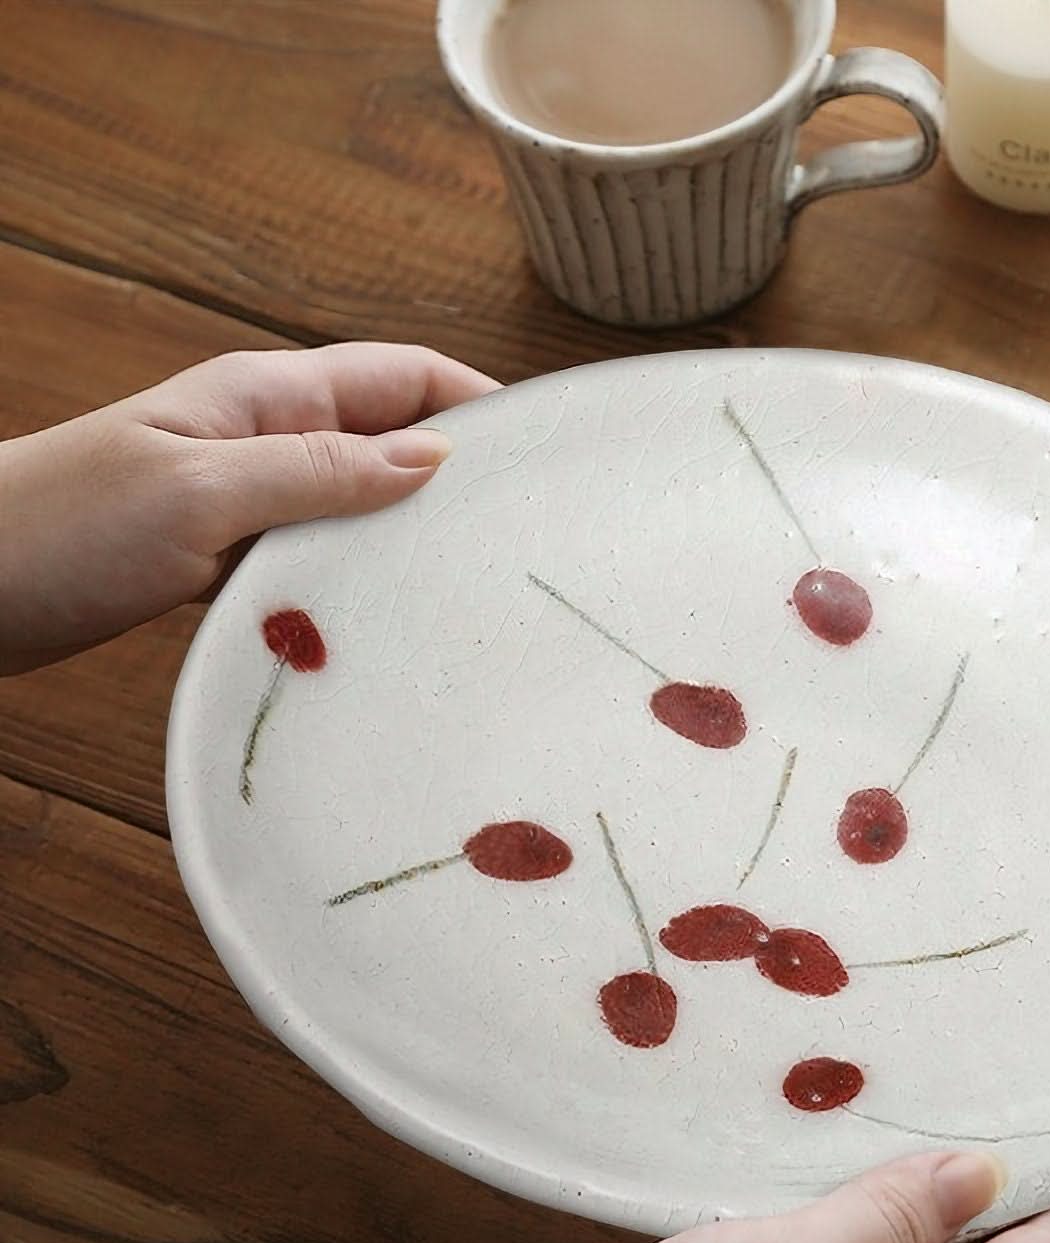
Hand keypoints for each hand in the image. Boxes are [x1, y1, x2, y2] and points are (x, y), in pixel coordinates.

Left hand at [0, 343, 497, 672]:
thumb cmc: (60, 528)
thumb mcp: (204, 491)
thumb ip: (321, 470)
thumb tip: (436, 459)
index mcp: (265, 396)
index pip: (406, 376)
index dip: (482, 401)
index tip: (550, 450)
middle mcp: (267, 439)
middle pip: (395, 441)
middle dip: (461, 476)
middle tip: (524, 534)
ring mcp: (250, 499)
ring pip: (362, 507)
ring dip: (411, 538)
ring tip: (470, 585)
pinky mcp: (229, 557)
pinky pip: (321, 557)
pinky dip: (359, 580)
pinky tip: (387, 620)